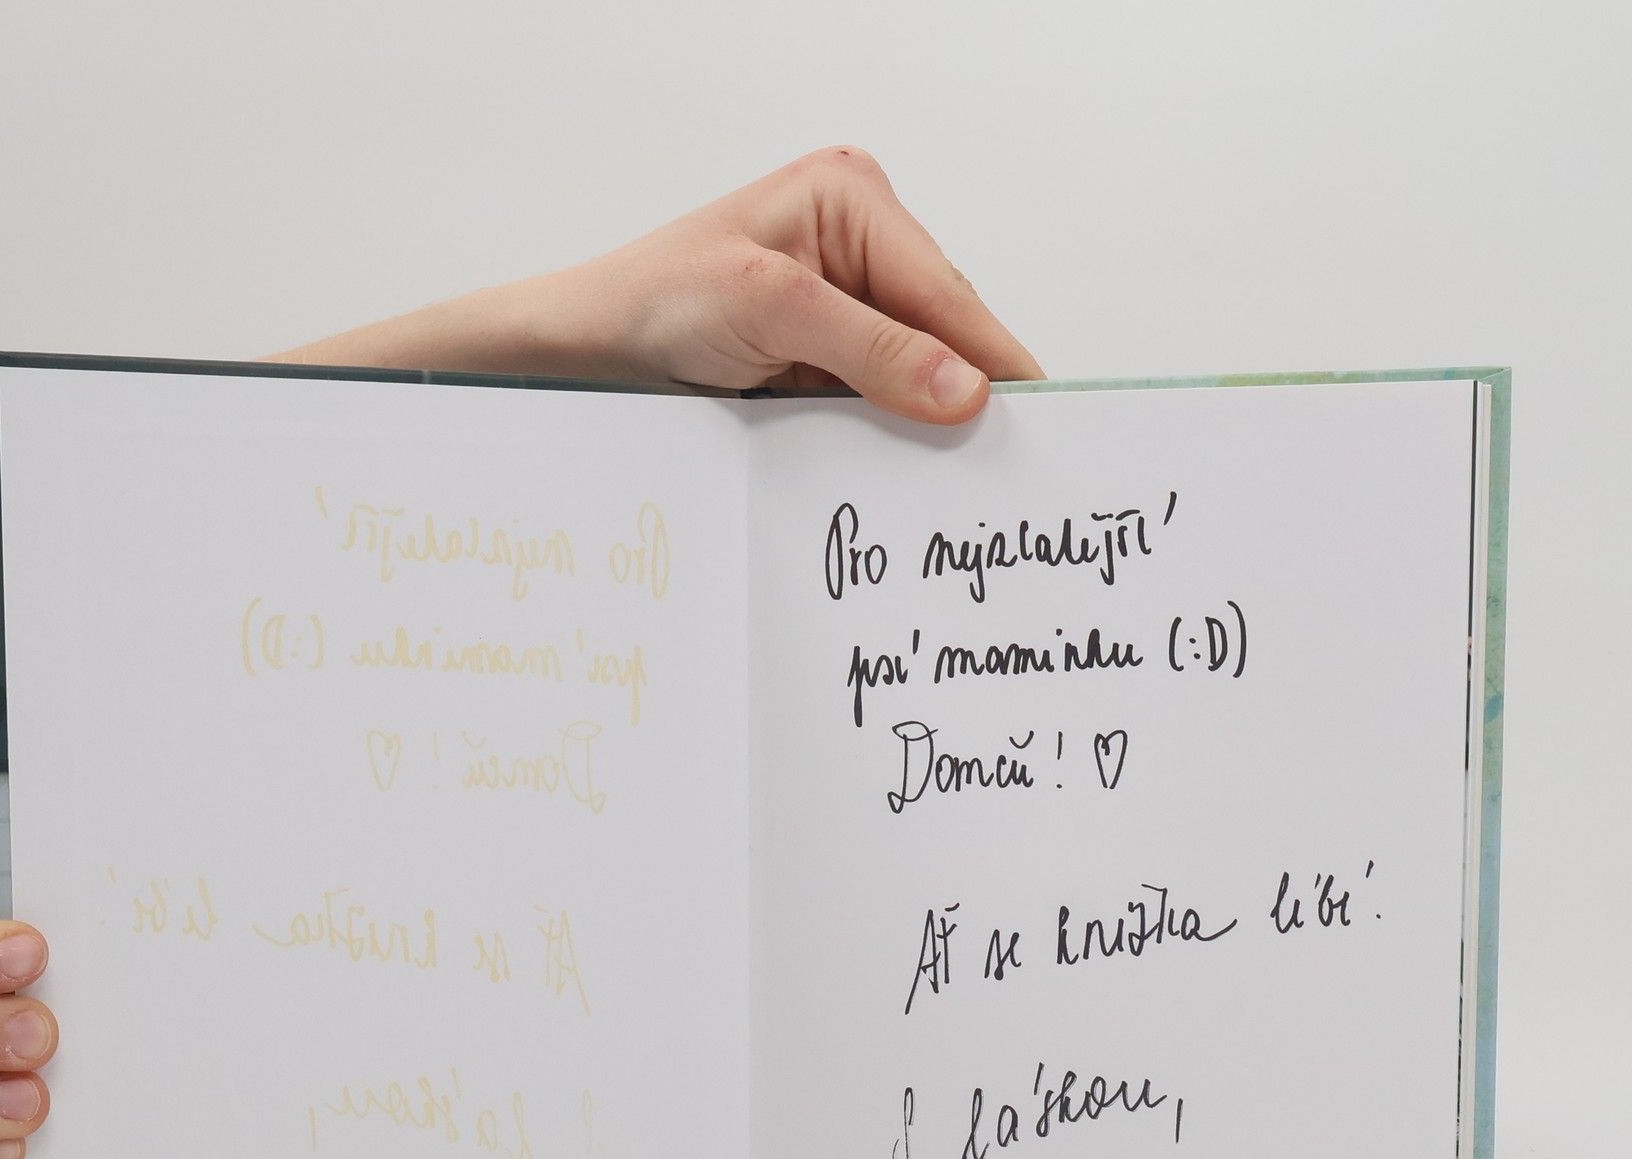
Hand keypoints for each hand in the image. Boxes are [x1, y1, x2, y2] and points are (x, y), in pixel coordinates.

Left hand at [288, 147, 1044, 426]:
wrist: (580, 352)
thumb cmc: (654, 304)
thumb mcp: (770, 311)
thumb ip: (873, 349)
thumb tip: (965, 392)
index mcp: (852, 200)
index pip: (947, 292)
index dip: (998, 359)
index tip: (1051, 416)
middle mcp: (856, 245)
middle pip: (941, 334)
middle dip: (967, 397)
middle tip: (1016, 468)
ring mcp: (841, 307)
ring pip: (914, 376)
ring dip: (929, 427)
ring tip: (972, 484)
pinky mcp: (821, 360)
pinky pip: (877, 402)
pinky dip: (890, 438)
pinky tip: (910, 476)